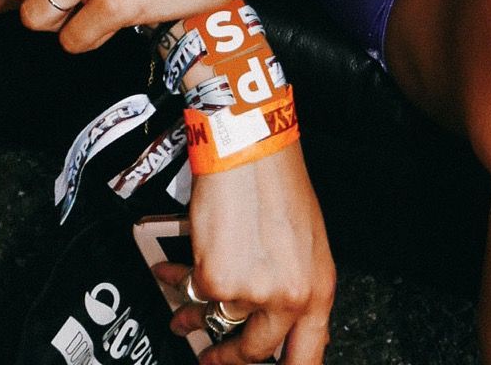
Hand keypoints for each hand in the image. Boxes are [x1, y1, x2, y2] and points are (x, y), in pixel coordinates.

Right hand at [158, 139, 334, 363]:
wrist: (250, 147)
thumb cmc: (277, 181)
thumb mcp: (306, 242)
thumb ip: (295, 286)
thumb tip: (276, 319)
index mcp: (318, 288)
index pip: (308, 357)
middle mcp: (290, 296)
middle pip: (256, 352)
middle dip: (227, 357)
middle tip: (213, 357)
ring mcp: (253, 293)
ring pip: (218, 321)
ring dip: (194, 320)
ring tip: (184, 318)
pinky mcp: (217, 280)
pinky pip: (195, 294)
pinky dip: (180, 284)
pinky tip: (172, 273)